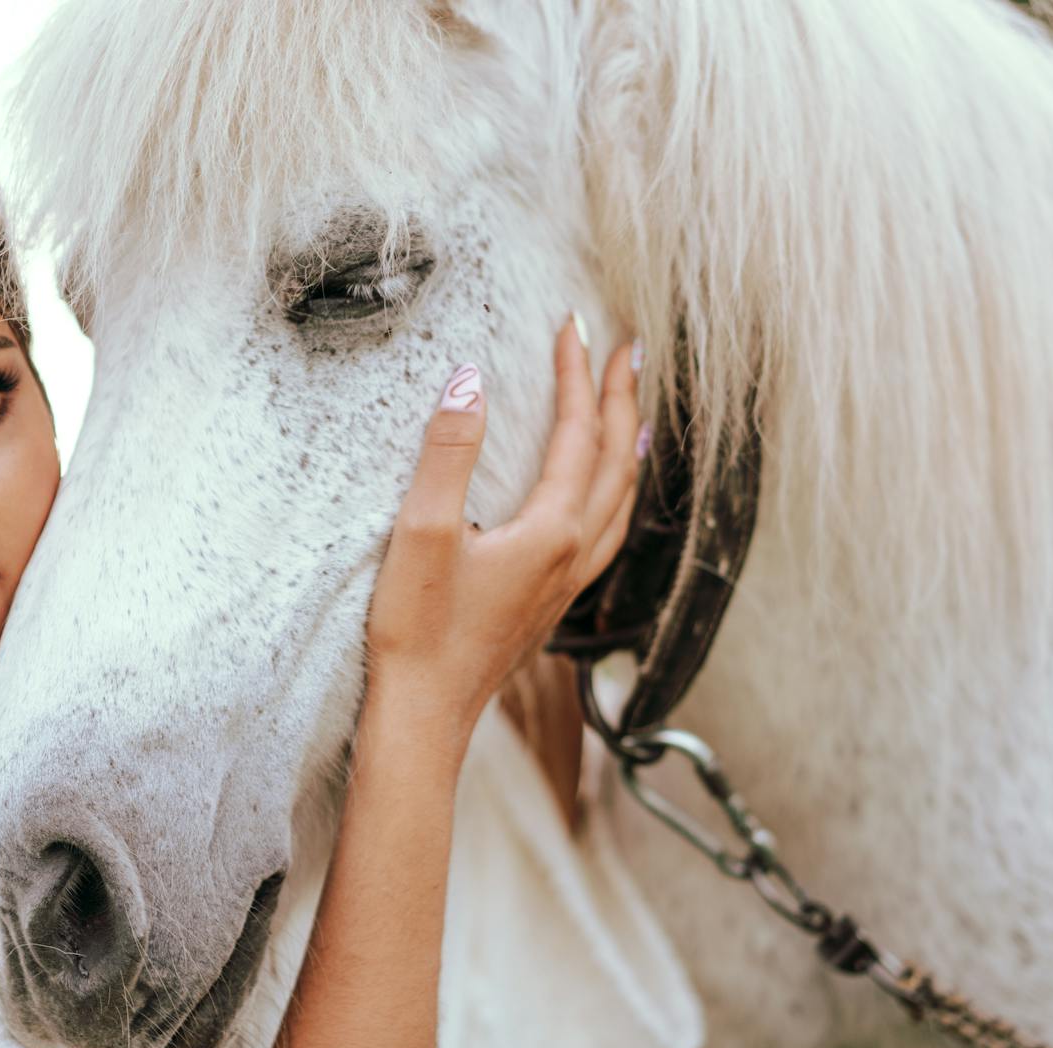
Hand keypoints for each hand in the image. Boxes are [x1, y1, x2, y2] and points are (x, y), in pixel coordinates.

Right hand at [364, 316, 641, 759]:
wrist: (424, 716)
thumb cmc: (417, 632)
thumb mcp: (422, 534)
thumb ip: (448, 453)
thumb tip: (470, 381)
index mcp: (550, 533)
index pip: (576, 434)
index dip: (577, 375)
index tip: (575, 325)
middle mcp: (572, 557)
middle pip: (616, 463)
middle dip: (622, 400)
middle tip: (628, 350)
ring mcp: (566, 585)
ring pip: (621, 503)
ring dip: (630, 448)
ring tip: (635, 413)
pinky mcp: (549, 606)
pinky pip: (605, 534)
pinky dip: (615, 496)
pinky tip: (600, 498)